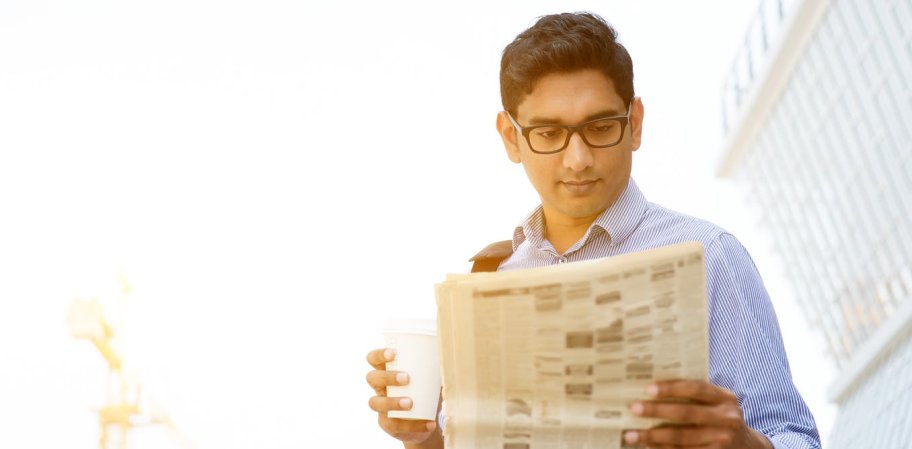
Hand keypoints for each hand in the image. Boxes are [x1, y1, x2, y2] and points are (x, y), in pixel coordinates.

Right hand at [366, 348, 441, 446]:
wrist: (426, 419)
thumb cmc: (426, 390)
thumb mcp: (431, 377)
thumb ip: (437, 366)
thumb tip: (451, 355)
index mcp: (387, 370)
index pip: (373, 359)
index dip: (379, 355)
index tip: (393, 353)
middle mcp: (380, 387)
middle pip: (372, 377)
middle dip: (388, 377)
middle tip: (406, 378)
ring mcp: (381, 406)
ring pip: (375, 402)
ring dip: (392, 401)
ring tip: (410, 403)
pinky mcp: (386, 423)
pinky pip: (392, 424)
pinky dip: (412, 425)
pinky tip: (428, 423)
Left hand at [624, 380, 772, 448]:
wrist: (747, 446)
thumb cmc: (720, 417)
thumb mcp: (716, 402)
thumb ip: (694, 394)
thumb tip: (652, 389)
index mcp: (724, 398)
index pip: (696, 388)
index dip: (672, 388)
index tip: (648, 389)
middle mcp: (726, 418)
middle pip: (686, 413)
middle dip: (657, 411)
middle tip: (634, 408)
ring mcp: (722, 440)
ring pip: (681, 438)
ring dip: (653, 436)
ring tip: (631, 435)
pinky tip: (648, 446)